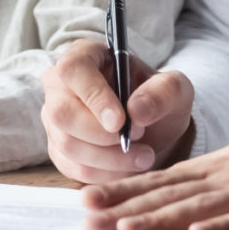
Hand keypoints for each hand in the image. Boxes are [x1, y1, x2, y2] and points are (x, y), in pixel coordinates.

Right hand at [41, 39, 194, 182]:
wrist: (154, 127)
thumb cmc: (157, 99)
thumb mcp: (174, 89)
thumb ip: (162, 93)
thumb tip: (136, 111)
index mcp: (84, 54)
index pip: (73, 70)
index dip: (94, 97)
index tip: (120, 122)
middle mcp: (60, 83)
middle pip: (62, 112)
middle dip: (101, 135)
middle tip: (138, 138)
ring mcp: (54, 117)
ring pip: (67, 144)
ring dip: (108, 159)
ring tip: (143, 156)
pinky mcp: (57, 147)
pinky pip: (71, 168)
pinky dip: (103, 174)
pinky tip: (127, 167)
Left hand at [82, 136, 228, 229]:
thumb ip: (204, 186)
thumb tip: (162, 201)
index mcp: (214, 166)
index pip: (159, 179)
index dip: (122, 190)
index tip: (86, 200)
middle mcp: (225, 174)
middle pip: (169, 192)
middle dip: (125, 206)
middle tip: (87, 217)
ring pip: (198, 205)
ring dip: (160, 218)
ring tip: (125, 229)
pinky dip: (223, 229)